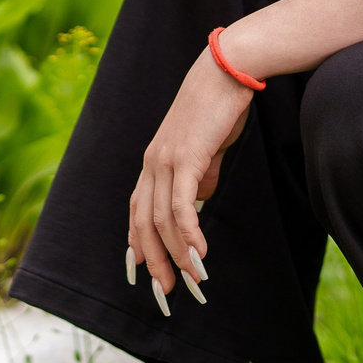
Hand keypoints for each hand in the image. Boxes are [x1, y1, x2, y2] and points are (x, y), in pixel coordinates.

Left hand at [126, 48, 252, 312]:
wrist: (226, 72)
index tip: (147, 273)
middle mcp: (152, 163)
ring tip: (192, 280)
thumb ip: (199, 175)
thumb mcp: (205, 148)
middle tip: (168, 291)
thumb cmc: (218, 107)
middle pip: (143, 224)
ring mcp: (165, 160)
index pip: (137, 211)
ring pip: (161, 220)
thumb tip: (198, 201)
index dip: (138, 244)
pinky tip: (199, 253)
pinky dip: (189, 234)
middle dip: (155, 261)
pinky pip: (181, 206)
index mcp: (153, 162)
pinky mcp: (185, 158)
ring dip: (176, 255)